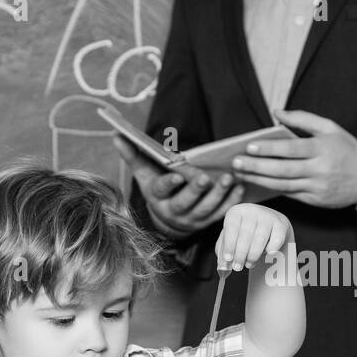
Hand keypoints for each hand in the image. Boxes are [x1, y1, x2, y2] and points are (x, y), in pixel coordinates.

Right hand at [115, 136, 243, 238]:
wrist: (168, 218)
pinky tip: (239, 188)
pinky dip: (231, 201)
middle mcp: (173, 211)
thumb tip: (117, 135)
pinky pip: (221, 213)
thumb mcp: (144, 173)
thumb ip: (133, 154)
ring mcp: (192, 218)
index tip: (177, 175)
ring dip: (218, 195)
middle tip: (206, 178)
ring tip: (228, 178)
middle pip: (184, 203)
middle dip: (195, 191)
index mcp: (157, 197)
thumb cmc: (157, 188)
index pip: (162, 190)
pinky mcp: (207, 221)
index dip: (169, 184)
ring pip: (205, 209)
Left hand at [215, 203, 293, 271]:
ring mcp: (268, 216)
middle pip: (246, 235)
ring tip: (249, 264)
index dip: (229, 245)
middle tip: (238, 267)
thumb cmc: (243, 233)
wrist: (268, 224)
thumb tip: (222, 268)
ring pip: (260, 239)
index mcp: (236, 212)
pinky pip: (276, 241)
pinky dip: (270, 250)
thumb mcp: (230, 239)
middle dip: (241, 255)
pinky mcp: (281, 224)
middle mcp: (252, 211)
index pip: (231, 228)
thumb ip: (223, 253)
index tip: (228, 259)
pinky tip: (266, 254)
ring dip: (253, 255)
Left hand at [231, 110, 356, 207]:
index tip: (249, 146)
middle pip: (282, 170)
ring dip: (258, 180)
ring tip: (240, 173)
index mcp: (323, 148)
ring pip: (282, 185)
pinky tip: (255, 183)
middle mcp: (319, 169)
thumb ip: (302, 119)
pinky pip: (289, 194)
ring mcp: (316, 187)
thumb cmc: (346, 149)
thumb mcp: (330, 128)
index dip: (269, 149)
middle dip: (256, 166)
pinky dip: (270, 189)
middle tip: (235, 163)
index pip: (291, 149)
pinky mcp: (314, 200)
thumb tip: (276, 112)